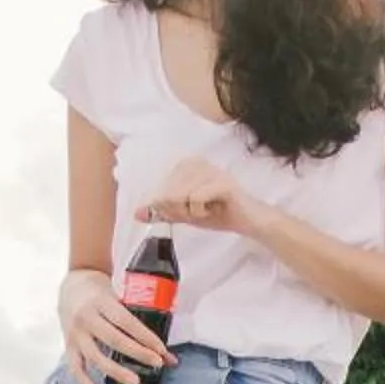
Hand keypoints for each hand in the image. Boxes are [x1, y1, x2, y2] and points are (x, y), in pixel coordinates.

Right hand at [56, 268, 171, 383]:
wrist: (72, 286)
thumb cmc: (101, 293)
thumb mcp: (118, 296)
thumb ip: (136, 317)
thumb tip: (163, 345)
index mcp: (101, 301)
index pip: (126, 322)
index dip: (145, 337)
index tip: (162, 349)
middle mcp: (86, 317)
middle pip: (114, 340)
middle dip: (138, 353)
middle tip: (157, 363)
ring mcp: (75, 333)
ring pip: (96, 357)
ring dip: (117, 371)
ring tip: (135, 381)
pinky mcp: (68, 345)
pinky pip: (74, 368)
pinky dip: (85, 383)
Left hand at [136, 157, 259, 235]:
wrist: (247, 221)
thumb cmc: (217, 213)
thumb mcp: (185, 214)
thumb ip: (162, 212)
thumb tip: (137, 214)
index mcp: (184, 165)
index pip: (160, 192)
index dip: (170, 209)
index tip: (189, 210)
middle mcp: (196, 162)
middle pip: (168, 195)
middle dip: (181, 211)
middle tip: (201, 211)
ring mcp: (209, 170)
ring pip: (180, 197)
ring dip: (192, 212)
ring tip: (208, 210)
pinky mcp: (221, 182)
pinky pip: (196, 200)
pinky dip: (201, 212)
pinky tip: (214, 210)